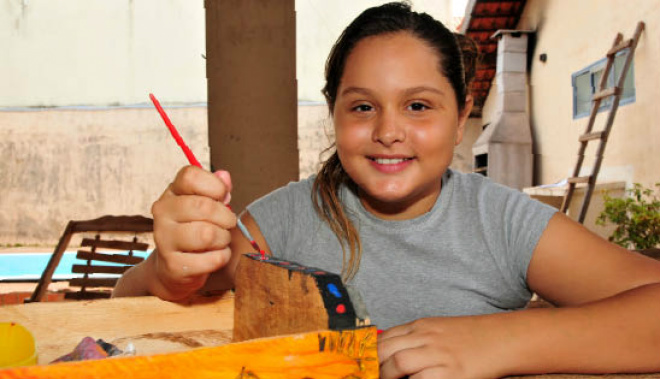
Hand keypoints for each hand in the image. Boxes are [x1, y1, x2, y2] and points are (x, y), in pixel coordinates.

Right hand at [149, 166, 236, 300]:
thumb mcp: (206, 205)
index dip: (215, 186)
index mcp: (172, 193)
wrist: (174, 268)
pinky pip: (212, 258)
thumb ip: (217, 189)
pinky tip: (215, 256)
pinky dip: (222, 257)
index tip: (223, 197)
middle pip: (204, 207)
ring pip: (207, 234)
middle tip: (227, 224)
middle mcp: (162, 213)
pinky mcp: (173, 265)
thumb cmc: (196, 229)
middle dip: (226, 217)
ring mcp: (164, 239)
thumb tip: (224, 177)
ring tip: (220, 240)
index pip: (190, 176)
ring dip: (223, 239)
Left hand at [378, 316, 508, 378]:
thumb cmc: (469, 338)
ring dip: (386, 377)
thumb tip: (389, 353)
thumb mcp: (438, 330)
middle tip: (371, 377)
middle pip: (385, 351)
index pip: (384, 338)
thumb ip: (414, 339)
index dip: (370, 354)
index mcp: (421, 326)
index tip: (364, 366)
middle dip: (374, 367)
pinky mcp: (451, 373)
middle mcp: (426, 337)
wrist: (502, 339)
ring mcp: (438, 355)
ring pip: (398, 364)